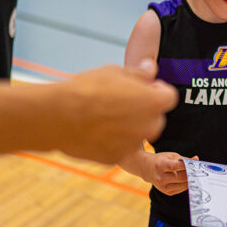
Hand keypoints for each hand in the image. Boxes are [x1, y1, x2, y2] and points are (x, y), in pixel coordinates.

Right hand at [54, 63, 177, 163]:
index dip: (156, 90)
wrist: (58, 116)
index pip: (168, 96)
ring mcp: (134, 144)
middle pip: (156, 117)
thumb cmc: (87, 89)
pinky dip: (115, 140)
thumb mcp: (116, 71)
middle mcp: (149, 125)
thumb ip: (139, 73)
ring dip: (131, 126)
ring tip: (106, 114)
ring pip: (139, 133)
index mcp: (154, 102)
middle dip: (145, 110)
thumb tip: (152, 69)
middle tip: (122, 101)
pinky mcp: (117, 158)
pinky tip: (96, 128)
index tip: (143, 87)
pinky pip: (122, 146)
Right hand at [143, 152, 198, 195]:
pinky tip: (190, 180)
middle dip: (191, 173)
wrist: (147, 169)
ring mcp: (163, 186)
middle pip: (180, 177)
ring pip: (182, 184)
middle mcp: (160, 177)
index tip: (196, 164)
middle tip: (200, 170)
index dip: (186, 165)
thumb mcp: (171, 156)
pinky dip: (186, 184)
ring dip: (191, 180)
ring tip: (197, 175)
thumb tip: (197, 159)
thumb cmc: (161, 160)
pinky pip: (181, 189)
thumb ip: (184, 159)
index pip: (175, 166)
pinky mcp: (167, 192)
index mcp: (160, 165)